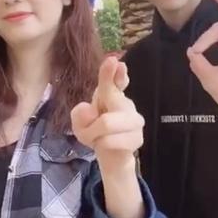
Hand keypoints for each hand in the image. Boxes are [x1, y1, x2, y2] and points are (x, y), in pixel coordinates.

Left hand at [71, 57, 144, 173]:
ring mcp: (135, 121)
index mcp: (113, 95)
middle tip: (90, 130)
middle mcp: (127, 104)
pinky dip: (101, 145)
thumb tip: (89, 110)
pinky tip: (107, 145)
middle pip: (111, 99)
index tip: (113, 61)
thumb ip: (80, 114)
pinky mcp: (137, 138)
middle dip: (94, 115)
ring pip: (106, 123)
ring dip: (94, 134)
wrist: (113, 157)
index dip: (112, 72)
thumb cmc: (97, 133)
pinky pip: (109, 141)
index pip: (114, 81)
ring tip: (97, 139)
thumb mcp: (80, 123)